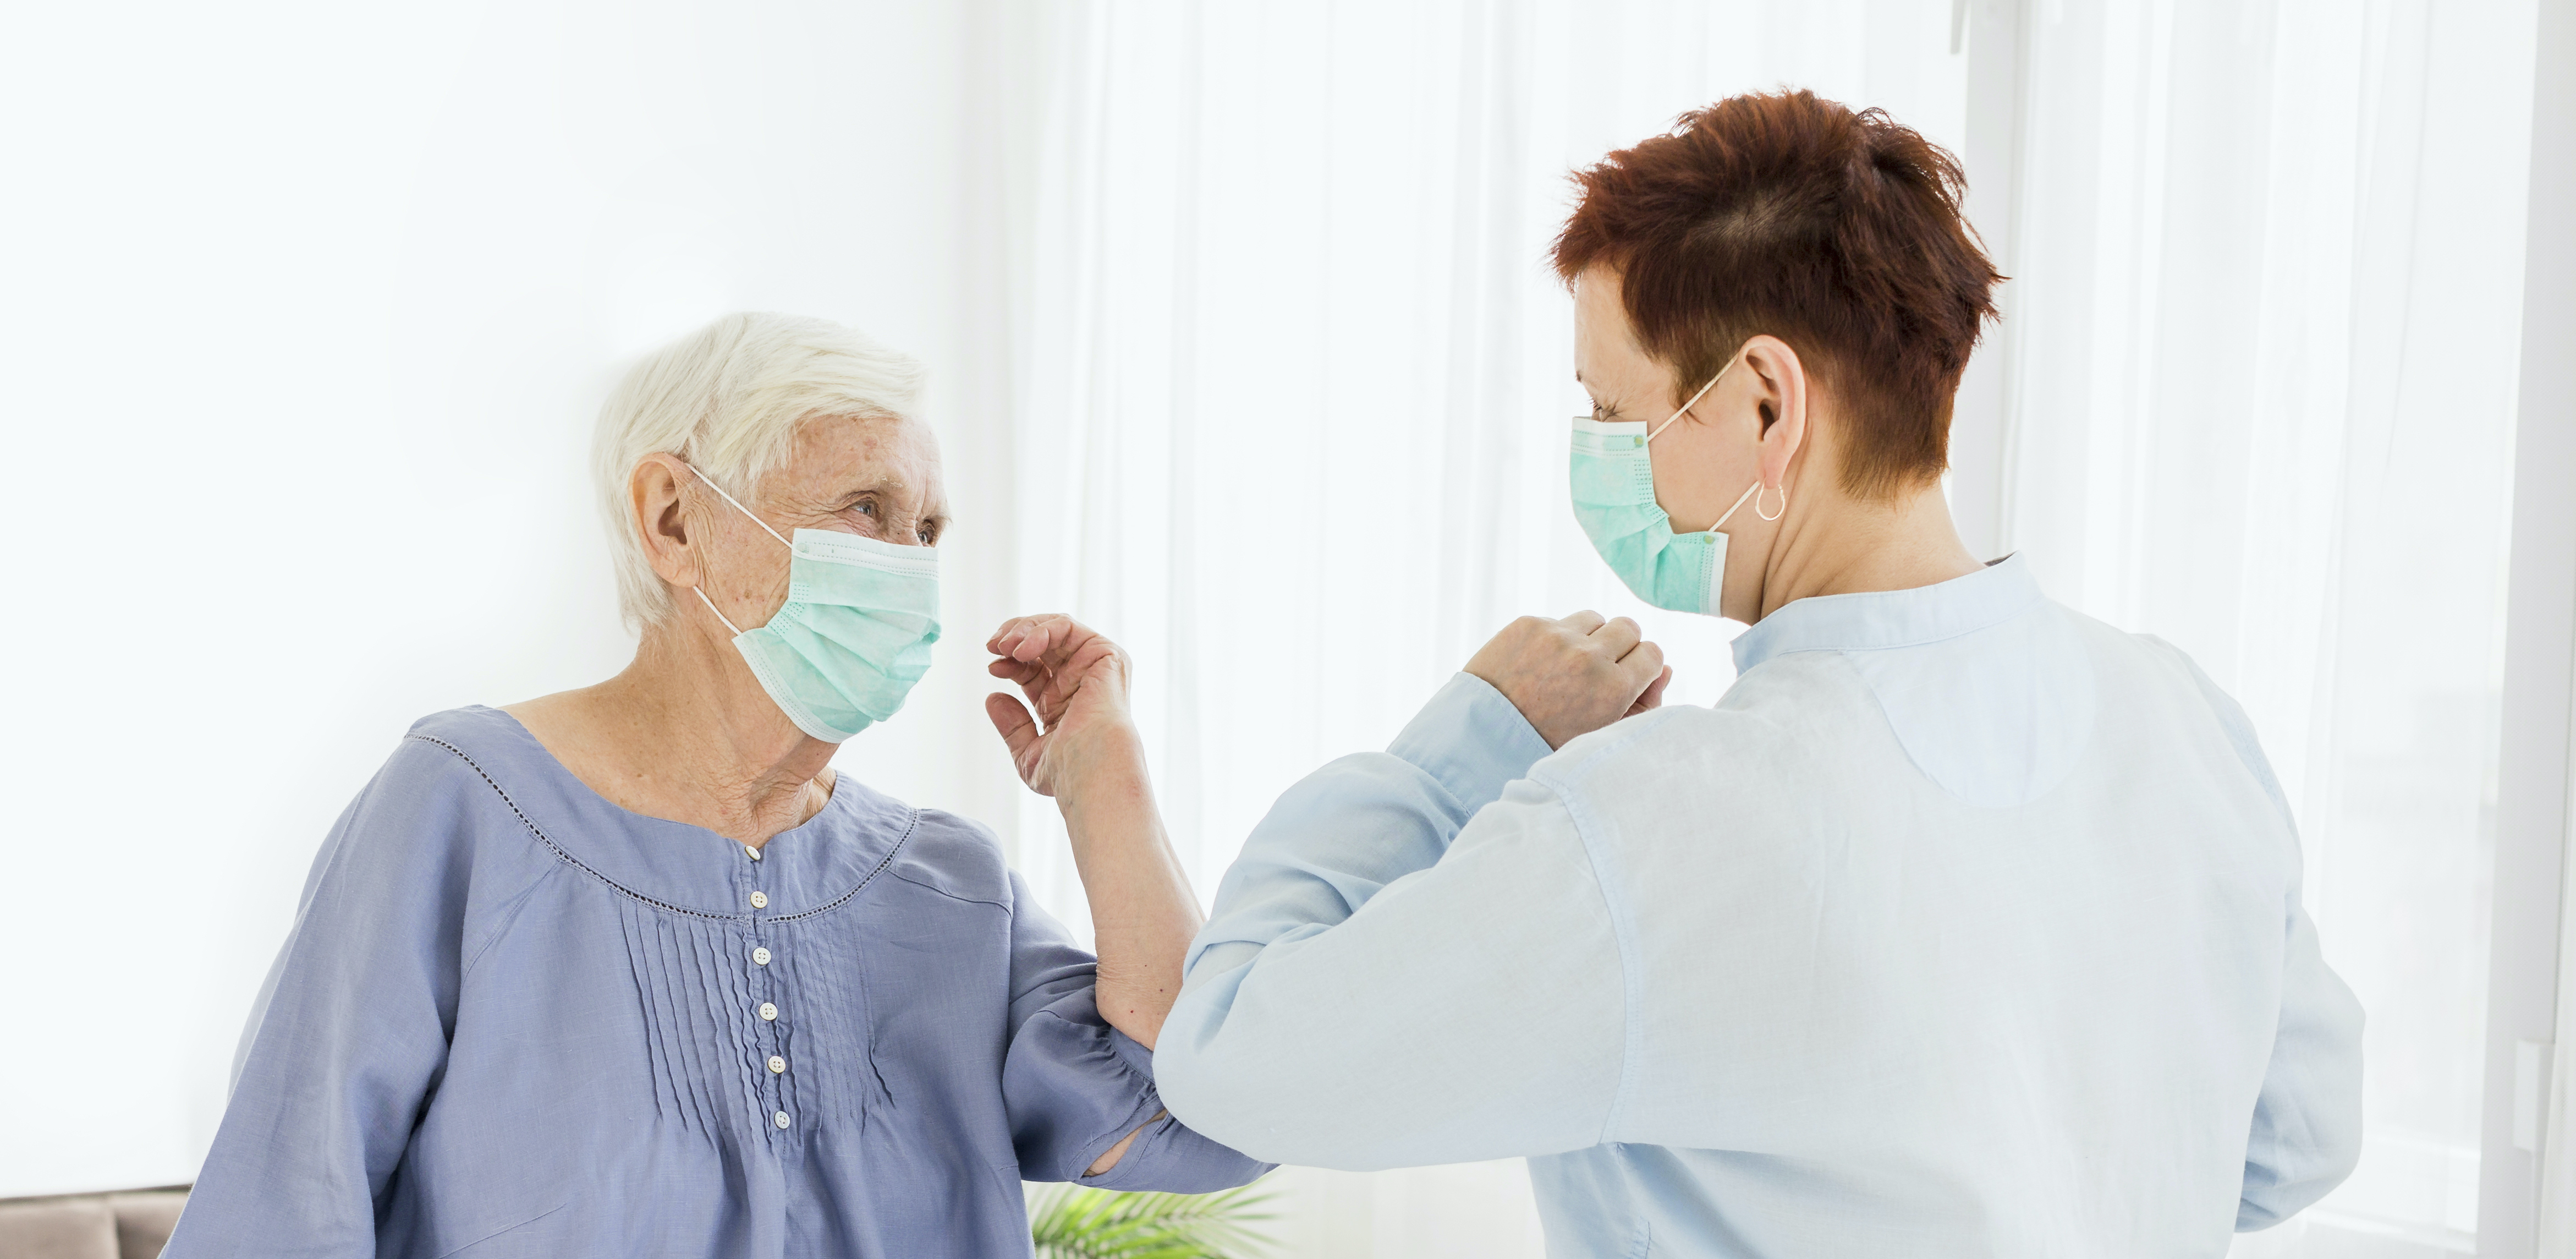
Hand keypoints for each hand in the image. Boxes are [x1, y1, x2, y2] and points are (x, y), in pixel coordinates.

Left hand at [985, 614, 1143, 799]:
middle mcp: (1078, 680)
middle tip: (992, 646)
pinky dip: (1041, 630)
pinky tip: (1022, 649)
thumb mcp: (1027, 751)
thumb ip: (1012, 725)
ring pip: (1055, 628)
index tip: (992, 667)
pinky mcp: (1104, 654)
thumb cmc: (1066, 770)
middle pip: (1043, 643)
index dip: (1009, 662)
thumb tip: (993, 698)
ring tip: (1004, 644)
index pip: (1032, 668)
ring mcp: (1092, 665)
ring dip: (1024, 629)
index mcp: (1063, 701)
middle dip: (1013, 638)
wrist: (1090, 766)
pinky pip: (1068, 627)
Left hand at [1464, 612, 1670, 748]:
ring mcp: (1557, 636)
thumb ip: (1640, 705)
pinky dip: (1556, 638)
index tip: (1628, 677)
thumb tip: (1664, 670)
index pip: (1653, 654)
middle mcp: (1589, 657)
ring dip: (1589, 637)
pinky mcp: (1528, 625)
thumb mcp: (1600, 735)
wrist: (1480, 739)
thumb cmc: (1545, 744)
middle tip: (1600, 668)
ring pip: (1595, 619)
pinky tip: (1539, 664)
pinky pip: (1558, 621)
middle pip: (1628, 627)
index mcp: (1613, 689)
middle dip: (1620, 646)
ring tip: (1568, 666)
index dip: (1642, 666)